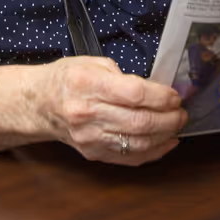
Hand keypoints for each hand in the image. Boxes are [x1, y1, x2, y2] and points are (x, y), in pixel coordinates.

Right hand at [37, 56, 186, 164]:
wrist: (38, 105)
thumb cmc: (65, 80)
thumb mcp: (90, 62)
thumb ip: (121, 75)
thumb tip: (154, 90)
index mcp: (87, 84)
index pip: (134, 94)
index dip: (161, 96)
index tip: (174, 95)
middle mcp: (87, 113)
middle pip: (139, 121)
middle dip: (169, 118)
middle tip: (181, 112)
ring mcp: (90, 137)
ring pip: (138, 142)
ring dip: (165, 135)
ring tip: (177, 125)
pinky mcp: (93, 153)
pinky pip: (129, 157)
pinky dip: (153, 152)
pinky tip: (166, 142)